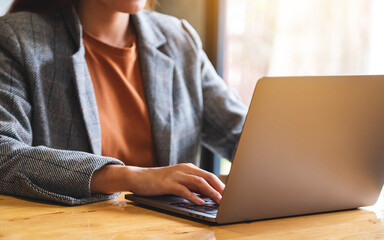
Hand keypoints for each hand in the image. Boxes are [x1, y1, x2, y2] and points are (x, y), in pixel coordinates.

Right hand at [91, 163, 224, 204]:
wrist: (138, 177)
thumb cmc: (159, 181)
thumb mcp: (178, 180)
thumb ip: (191, 185)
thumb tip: (207, 194)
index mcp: (188, 168)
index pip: (209, 175)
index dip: (220, 184)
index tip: (230, 194)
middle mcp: (184, 169)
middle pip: (207, 177)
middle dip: (219, 187)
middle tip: (229, 198)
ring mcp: (176, 175)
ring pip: (198, 182)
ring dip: (210, 192)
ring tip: (219, 200)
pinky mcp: (168, 183)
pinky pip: (183, 189)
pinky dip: (193, 196)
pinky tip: (200, 202)